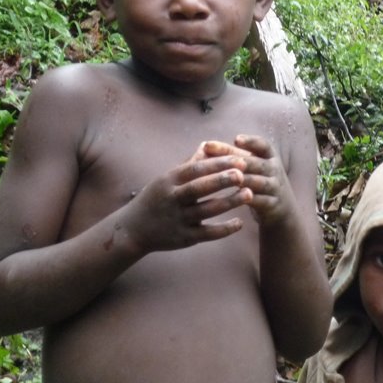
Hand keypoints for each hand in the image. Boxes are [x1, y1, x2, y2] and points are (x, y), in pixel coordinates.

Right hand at [123, 142, 251, 250]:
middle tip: (243, 174)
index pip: (195, 169)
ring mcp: (178, 219)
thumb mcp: (166, 179)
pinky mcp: (184, 238)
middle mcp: (173, 199)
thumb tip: (207, 145)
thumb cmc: (155, 199)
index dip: (217, 164)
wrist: (132, 230)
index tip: (238, 160)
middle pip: (199, 188)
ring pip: (206, 210)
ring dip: (229, 202)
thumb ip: (189, 164)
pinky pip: (207, 233)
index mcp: (169, 181)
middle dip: (222, 180)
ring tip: (249, 194)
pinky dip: (224, 229)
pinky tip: (240, 223)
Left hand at [201, 135, 295, 225]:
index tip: (236, 138)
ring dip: (243, 180)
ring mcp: (275, 187)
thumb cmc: (259, 182)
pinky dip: (248, 199)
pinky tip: (234, 199)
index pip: (263, 145)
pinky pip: (260, 201)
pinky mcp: (273, 205)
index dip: (250, 141)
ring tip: (227, 178)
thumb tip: (204, 146)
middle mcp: (275, 170)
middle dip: (240, 161)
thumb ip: (232, 156)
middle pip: (257, 163)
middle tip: (223, 159)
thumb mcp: (252, 167)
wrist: (281, 210)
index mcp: (270, 157)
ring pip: (258, 182)